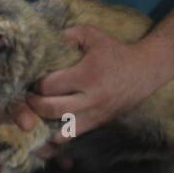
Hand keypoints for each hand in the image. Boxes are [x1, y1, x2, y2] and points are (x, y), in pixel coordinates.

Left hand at [25, 25, 160, 146]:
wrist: (144, 71)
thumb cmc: (114, 51)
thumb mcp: (91, 35)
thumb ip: (66, 35)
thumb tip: (41, 41)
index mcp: (88, 74)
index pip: (49, 86)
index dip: (36, 84)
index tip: (34, 79)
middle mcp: (91, 98)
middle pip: (50, 110)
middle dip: (33, 104)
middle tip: (29, 96)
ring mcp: (95, 115)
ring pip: (60, 131)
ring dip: (43, 123)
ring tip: (38, 112)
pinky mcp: (98, 124)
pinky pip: (71, 137)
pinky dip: (56, 135)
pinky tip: (48, 125)